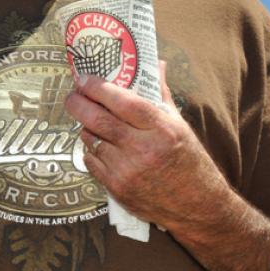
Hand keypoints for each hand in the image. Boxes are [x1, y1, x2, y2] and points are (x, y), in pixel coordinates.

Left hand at [64, 64, 229, 229]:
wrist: (197, 207)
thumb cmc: (189, 161)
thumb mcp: (179, 125)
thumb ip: (160, 94)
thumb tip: (156, 63)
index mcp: (162, 129)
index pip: (122, 101)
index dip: (98, 87)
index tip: (83, 78)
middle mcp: (143, 149)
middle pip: (98, 120)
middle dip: (78, 103)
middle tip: (72, 95)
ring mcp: (127, 171)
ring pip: (91, 139)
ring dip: (86, 128)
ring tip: (91, 122)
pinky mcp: (117, 188)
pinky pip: (91, 161)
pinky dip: (91, 150)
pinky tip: (100, 145)